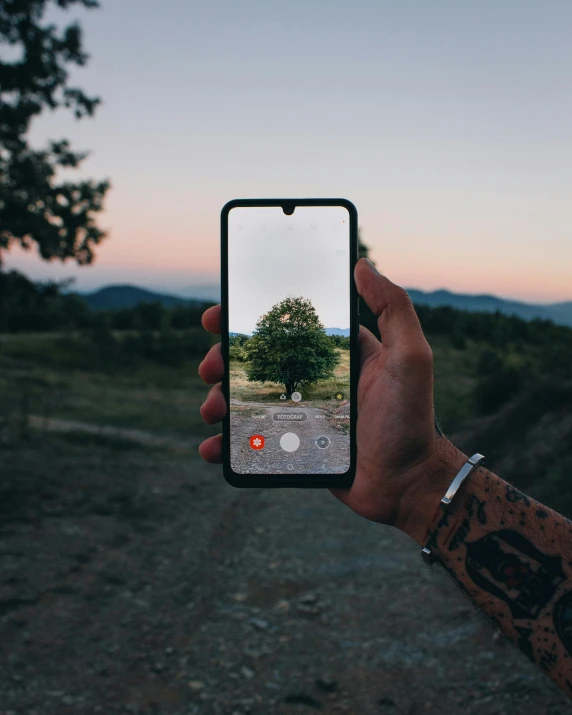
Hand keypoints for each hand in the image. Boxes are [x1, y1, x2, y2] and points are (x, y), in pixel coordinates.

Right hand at [198, 258, 465, 544]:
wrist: (406, 483)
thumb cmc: (411, 419)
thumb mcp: (410, 357)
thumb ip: (393, 309)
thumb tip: (362, 265)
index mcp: (332, 354)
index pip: (283, 327)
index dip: (247, 317)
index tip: (219, 314)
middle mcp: (310, 379)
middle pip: (255, 361)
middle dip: (223, 359)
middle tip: (212, 366)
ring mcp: (297, 413)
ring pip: (245, 398)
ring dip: (218, 398)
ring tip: (213, 408)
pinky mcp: (290, 446)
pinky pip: (249, 441)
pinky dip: (225, 443)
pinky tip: (213, 446)